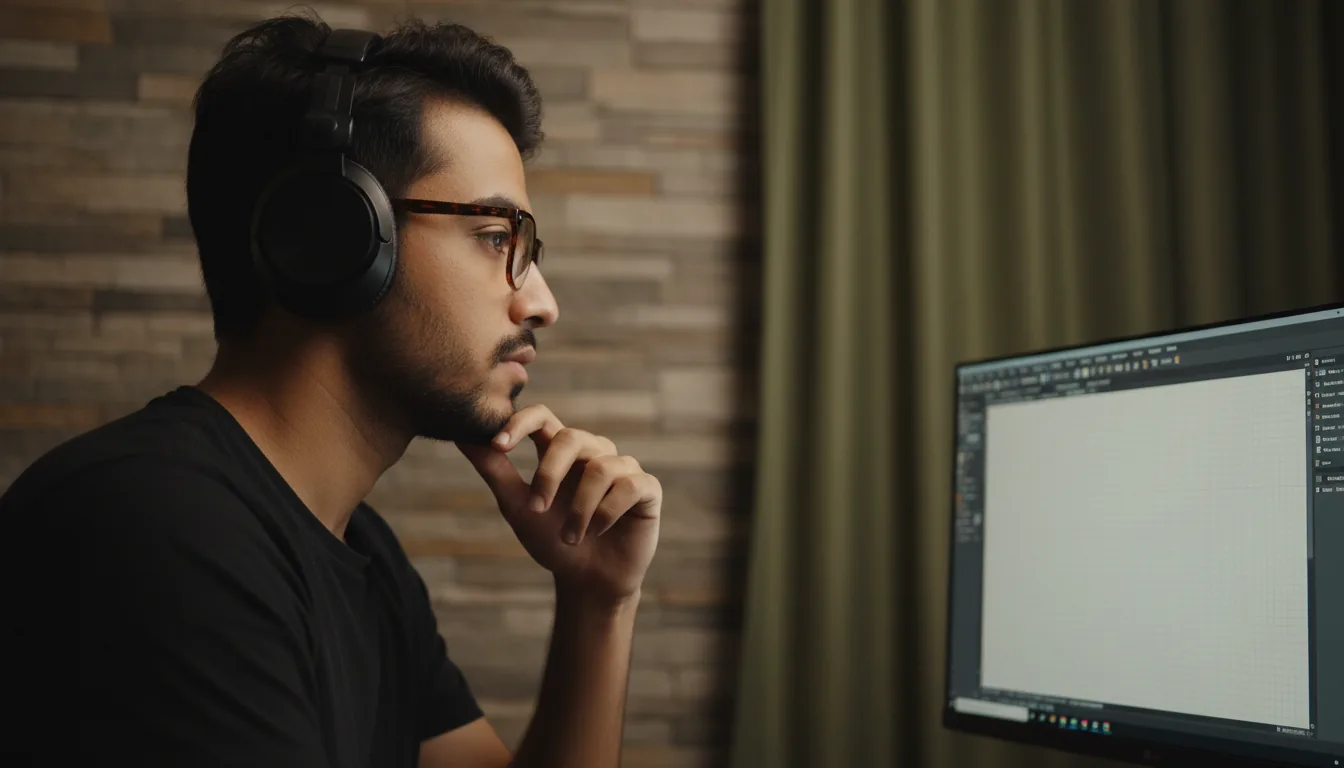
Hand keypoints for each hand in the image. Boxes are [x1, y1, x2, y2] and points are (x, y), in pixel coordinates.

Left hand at [457, 405, 661, 605]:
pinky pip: (629, 486)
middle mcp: (593, 452)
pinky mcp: (646, 489)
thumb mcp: (517, 506)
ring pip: (600, 467)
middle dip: (549, 474)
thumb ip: (494, 469)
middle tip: (536, 509)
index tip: (498, 445)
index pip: (543, 416)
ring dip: (578, 509)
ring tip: (571, 537)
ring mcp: (623, 468)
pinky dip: (607, 513)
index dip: (521, 423)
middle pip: (571, 437)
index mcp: (561, 450)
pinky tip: (599, 532)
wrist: (588, 582)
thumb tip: (461, 435)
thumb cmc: (553, 541)